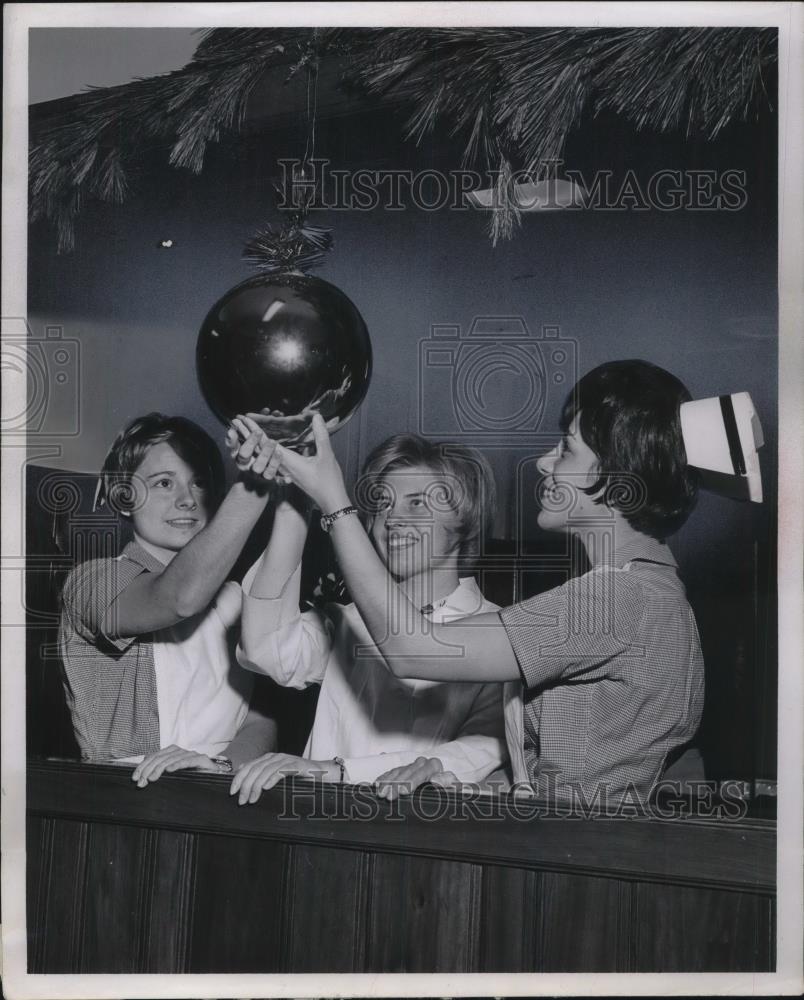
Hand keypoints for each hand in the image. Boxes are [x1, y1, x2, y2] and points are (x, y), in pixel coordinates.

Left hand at [131, 745, 221, 786]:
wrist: (216, 778)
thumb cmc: (194, 778)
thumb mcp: (174, 775)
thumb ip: (161, 772)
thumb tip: (143, 775)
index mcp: (173, 753)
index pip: (155, 756)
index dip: (143, 766)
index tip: (135, 778)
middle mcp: (182, 751)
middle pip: (161, 757)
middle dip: (148, 769)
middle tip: (141, 782)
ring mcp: (192, 755)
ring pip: (172, 759)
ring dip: (159, 769)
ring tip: (151, 779)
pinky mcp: (203, 760)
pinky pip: (188, 760)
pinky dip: (178, 764)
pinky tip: (170, 770)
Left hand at [229, 752, 338, 804]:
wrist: (321, 774)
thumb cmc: (297, 778)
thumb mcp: (276, 775)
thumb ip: (260, 772)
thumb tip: (241, 769)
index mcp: (268, 759)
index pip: (248, 766)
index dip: (238, 778)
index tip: (232, 792)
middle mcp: (275, 757)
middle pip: (255, 769)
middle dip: (246, 786)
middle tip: (242, 801)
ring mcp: (286, 760)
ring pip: (266, 771)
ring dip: (256, 786)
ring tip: (252, 799)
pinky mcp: (296, 765)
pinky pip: (281, 770)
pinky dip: (272, 779)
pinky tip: (266, 788)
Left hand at [230, 413, 348, 512]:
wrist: (330, 501)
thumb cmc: (328, 481)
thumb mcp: (326, 456)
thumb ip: (321, 435)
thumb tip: (316, 416)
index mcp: (288, 462)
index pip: (266, 443)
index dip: (254, 430)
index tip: (244, 419)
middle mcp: (282, 466)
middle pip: (259, 448)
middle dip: (247, 434)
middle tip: (235, 421)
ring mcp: (284, 471)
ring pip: (263, 454)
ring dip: (253, 441)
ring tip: (242, 430)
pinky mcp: (289, 473)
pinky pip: (271, 459)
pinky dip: (263, 449)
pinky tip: (261, 445)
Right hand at [374, 756, 444, 800]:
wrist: (447, 788)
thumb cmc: (450, 789)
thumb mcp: (454, 786)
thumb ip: (448, 782)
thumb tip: (436, 780)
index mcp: (434, 766)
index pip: (421, 772)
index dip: (411, 781)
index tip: (404, 791)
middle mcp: (421, 763)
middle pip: (406, 773)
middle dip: (396, 785)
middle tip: (388, 797)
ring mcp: (411, 766)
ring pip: (397, 772)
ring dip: (388, 783)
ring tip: (380, 793)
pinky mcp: (404, 771)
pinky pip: (392, 772)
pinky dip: (384, 778)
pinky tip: (377, 784)